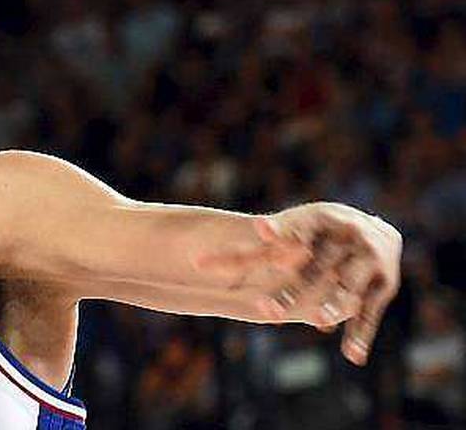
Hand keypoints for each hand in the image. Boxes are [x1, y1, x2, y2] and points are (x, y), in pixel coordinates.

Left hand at [197, 203, 402, 364]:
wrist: (379, 230)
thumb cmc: (318, 233)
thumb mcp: (289, 235)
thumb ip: (249, 251)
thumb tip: (193, 264)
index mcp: (316, 219)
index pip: (290, 229)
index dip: (275, 230)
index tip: (258, 229)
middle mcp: (344, 235)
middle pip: (312, 266)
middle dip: (292, 288)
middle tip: (264, 311)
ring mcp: (366, 259)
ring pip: (344, 286)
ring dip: (332, 304)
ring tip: (318, 319)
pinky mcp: (384, 284)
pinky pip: (370, 311)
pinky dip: (361, 333)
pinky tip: (352, 356)